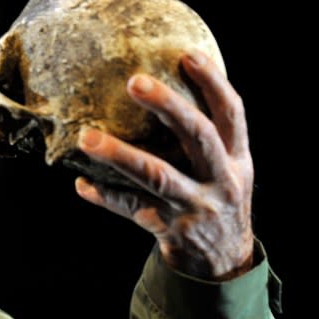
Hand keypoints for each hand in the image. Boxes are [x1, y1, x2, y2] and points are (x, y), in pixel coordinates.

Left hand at [75, 52, 253, 280]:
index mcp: (236, 158)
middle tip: (134, 81)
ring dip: (120, 155)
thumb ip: (207, 135)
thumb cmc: (216, 198)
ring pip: (157, 176)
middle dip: (168, 106)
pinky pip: (132, 209)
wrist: (224, 264)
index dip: (212, 82)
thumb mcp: (227, 168)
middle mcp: (221, 179)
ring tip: (86, 138)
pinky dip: (106, 196)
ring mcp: (196, 206)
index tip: (187, 54)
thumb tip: (162, 86)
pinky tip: (82, 184)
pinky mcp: (171, 230)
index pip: (231, 112)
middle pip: (198, 135)